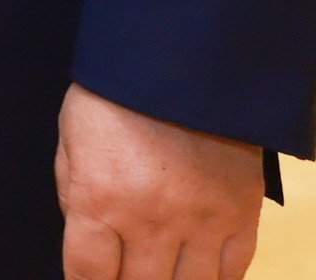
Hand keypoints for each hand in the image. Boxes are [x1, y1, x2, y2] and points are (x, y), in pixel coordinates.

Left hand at [56, 83, 262, 279]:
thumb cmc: (114, 94)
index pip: (88, 274)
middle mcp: (151, 220)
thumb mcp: (72, 137)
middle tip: (123, 275)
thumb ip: (74, 193)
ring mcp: (202, 221)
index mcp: (101, 199)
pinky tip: (198, 276)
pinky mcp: (242, 214)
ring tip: (159, 273)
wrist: (182, 58)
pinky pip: (233, 272)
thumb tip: (88, 239)